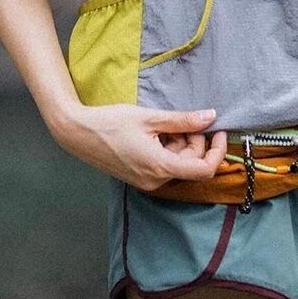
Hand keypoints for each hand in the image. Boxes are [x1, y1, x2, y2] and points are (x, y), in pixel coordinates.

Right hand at [49, 102, 227, 191]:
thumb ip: (184, 120)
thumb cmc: (112, 123)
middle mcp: (155, 181)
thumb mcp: (151, 118)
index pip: (203, 169)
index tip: (218, 131)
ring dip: (179, 143)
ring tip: (162, 124)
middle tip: (179, 120)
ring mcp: (146, 182)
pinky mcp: (140, 177)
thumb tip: (211, 117)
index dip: (217, 151)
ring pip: (178, 164)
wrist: (78, 133)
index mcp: (160, 167)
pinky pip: (164, 165)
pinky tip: (155, 133)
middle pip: (191, 164)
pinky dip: (167, 149)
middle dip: (193, 140)